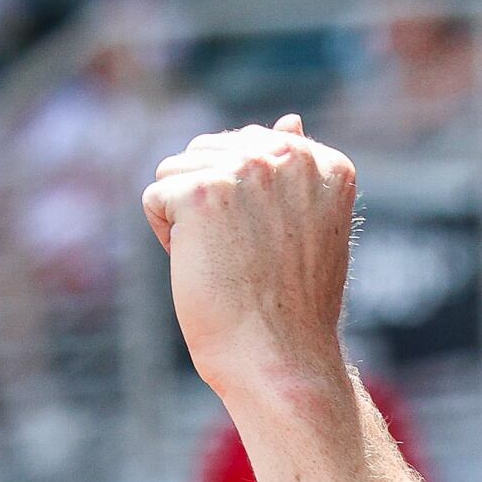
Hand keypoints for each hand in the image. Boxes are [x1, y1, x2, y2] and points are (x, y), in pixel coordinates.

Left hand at [144, 116, 358, 406]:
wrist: (282, 360)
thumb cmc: (294, 307)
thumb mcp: (308, 228)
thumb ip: (295, 172)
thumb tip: (290, 121)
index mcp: (326, 163)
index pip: (249, 150)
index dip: (246, 205)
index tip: (274, 248)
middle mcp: (290, 155)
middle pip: (208, 153)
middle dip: (212, 206)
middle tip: (249, 260)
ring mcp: (245, 170)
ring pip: (176, 172)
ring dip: (187, 222)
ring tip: (228, 263)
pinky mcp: (201, 192)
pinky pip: (155, 198)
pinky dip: (167, 240)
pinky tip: (204, 268)